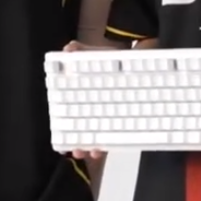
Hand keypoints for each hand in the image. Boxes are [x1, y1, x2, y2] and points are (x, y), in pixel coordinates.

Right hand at [61, 39, 121, 158]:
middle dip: (81, 144)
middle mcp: (97, 110)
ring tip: (94, 152)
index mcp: (85, 100)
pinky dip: (118, 138)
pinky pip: (122, 130)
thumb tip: (69, 49)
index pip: (75, 120)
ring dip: (97, 146)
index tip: (64, 144)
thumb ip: (80, 51)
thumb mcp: (93, 54)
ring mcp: (112, 114)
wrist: (136, 57)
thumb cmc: (111, 60)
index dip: (70, 133)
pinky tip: (115, 142)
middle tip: (78, 150)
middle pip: (87, 132)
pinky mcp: (127, 113)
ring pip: (102, 135)